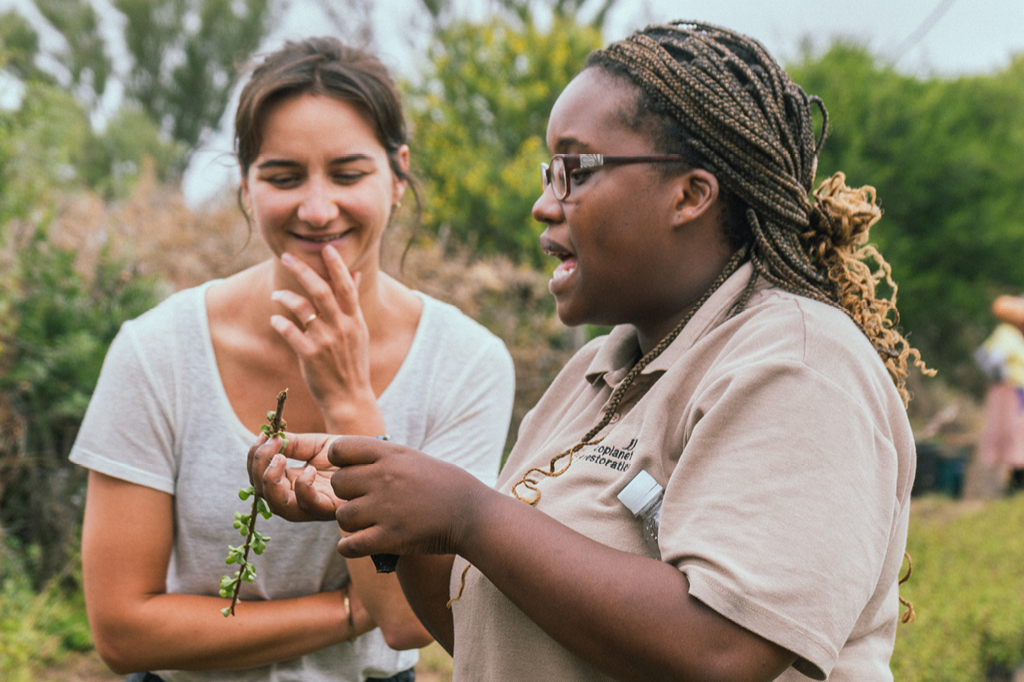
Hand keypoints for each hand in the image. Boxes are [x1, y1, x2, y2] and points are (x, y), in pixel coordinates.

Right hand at [247, 432, 338, 520]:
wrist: (373, 456)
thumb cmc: (345, 452)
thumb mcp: (314, 445)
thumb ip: (292, 444)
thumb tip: (269, 439)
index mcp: (290, 483)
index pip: (259, 478)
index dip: (254, 458)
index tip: (264, 434)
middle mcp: (298, 497)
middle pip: (265, 496)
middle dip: (258, 469)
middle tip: (271, 445)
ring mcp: (314, 505)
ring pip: (281, 507)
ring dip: (272, 481)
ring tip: (280, 458)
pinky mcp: (332, 508)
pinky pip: (309, 506)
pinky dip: (302, 488)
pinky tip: (309, 470)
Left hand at [270, 246, 379, 430]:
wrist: (349, 398)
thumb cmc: (352, 363)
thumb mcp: (359, 332)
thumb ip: (353, 302)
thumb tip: (356, 273)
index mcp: (355, 320)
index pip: (346, 287)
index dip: (337, 266)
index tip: (326, 248)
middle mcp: (342, 328)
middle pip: (322, 291)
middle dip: (303, 271)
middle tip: (287, 256)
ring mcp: (326, 341)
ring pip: (302, 309)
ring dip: (286, 297)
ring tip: (276, 294)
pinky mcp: (310, 355)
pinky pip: (290, 331)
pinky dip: (280, 321)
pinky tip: (275, 318)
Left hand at [327, 436, 490, 558]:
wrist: (473, 515)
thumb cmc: (446, 485)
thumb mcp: (414, 459)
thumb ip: (383, 458)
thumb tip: (353, 461)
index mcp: (390, 454)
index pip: (339, 448)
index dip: (339, 461)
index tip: (351, 471)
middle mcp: (383, 478)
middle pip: (337, 483)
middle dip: (346, 494)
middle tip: (363, 502)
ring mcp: (385, 508)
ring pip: (341, 516)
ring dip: (351, 523)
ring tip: (367, 524)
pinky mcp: (390, 537)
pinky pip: (349, 545)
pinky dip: (349, 547)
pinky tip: (359, 544)